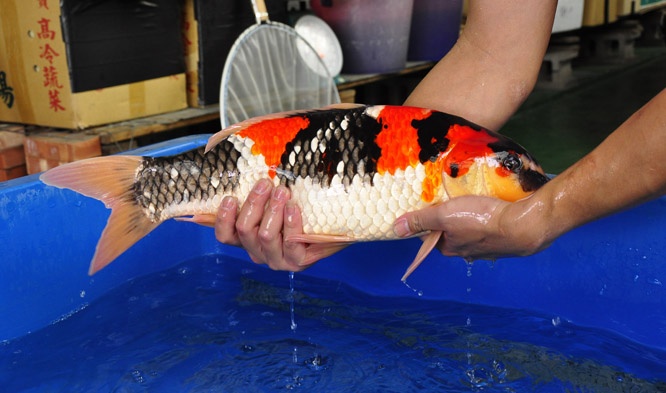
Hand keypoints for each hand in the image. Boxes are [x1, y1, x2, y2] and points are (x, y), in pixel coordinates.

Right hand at [214, 179, 308, 270]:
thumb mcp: (275, 205)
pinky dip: (290, 222)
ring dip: (273, 209)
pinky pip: (289, 242)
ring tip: (283, 191)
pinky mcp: (297, 262)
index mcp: (248, 240)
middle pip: (245, 229)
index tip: (231, 198)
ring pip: (265, 235)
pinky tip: (293, 208)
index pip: (226, 236)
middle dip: (254, 202)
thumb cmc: (299, 214)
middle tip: (266, 183)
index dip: (224, 219)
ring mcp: (277, 260)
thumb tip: (249, 178)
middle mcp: (259, 253)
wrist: (330, 233)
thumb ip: (261, 199)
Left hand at [393, 195, 550, 260]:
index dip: (427, 218)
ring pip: (470, 230)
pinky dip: (488, 218)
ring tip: (472, 199)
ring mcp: (487, 249)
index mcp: (449, 249)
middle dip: (449, 217)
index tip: (432, 203)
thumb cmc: (481, 219)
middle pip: (450, 231)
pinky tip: (491, 207)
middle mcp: (466, 253)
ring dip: (469, 217)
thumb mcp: (444, 215)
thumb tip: (395, 229)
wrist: (524, 225)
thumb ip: (421, 220)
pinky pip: (490, 228)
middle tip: (451, 198)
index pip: (429, 234)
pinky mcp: (504, 241)